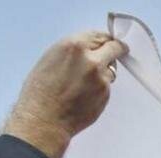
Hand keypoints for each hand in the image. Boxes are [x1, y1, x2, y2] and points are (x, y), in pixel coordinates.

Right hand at [3, 31, 128, 157]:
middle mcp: (91, 60)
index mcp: (74, 46)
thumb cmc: (41, 91)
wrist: (44, 119)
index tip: (109, 42)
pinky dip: (100, 88)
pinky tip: (84, 95)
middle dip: (117, 49)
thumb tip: (89, 49)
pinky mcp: (106, 94)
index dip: (104, 40)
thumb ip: (74, 51)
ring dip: (104, 72)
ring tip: (84, 83)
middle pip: (115, 48)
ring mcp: (101, 78)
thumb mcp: (51, 58)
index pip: (99, 36)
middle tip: (119, 51)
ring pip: (111, 69)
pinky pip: (107, 86)